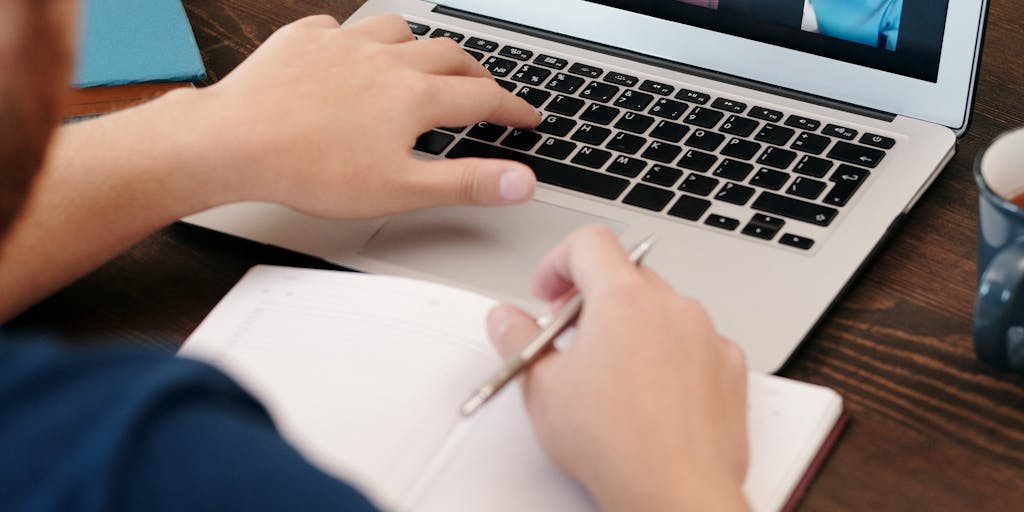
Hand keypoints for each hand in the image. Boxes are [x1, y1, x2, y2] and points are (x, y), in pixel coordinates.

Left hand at [172, 14, 540, 217]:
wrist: (234, 143)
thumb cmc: (310, 170)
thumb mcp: (399, 189)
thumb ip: (465, 182)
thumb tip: (519, 181)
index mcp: (413, 96)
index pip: (482, 97)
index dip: (512, 109)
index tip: (527, 117)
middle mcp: (385, 60)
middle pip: (449, 56)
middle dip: (476, 73)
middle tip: (484, 90)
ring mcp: (342, 45)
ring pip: (399, 30)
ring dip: (421, 45)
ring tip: (423, 63)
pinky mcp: (303, 40)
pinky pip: (340, 27)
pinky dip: (357, 39)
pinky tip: (351, 56)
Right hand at [487, 226, 749, 511]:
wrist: (674, 491)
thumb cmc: (617, 444)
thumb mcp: (542, 388)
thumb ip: (517, 340)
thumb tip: (505, 320)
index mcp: (623, 298)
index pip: (589, 242)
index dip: (559, 261)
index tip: (548, 291)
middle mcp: (672, 306)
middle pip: (627, 274)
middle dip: (594, 298)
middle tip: (571, 336)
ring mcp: (707, 335)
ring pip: (663, 310)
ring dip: (635, 326)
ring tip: (612, 373)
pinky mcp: (730, 367)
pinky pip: (697, 343)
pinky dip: (673, 355)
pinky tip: (652, 393)